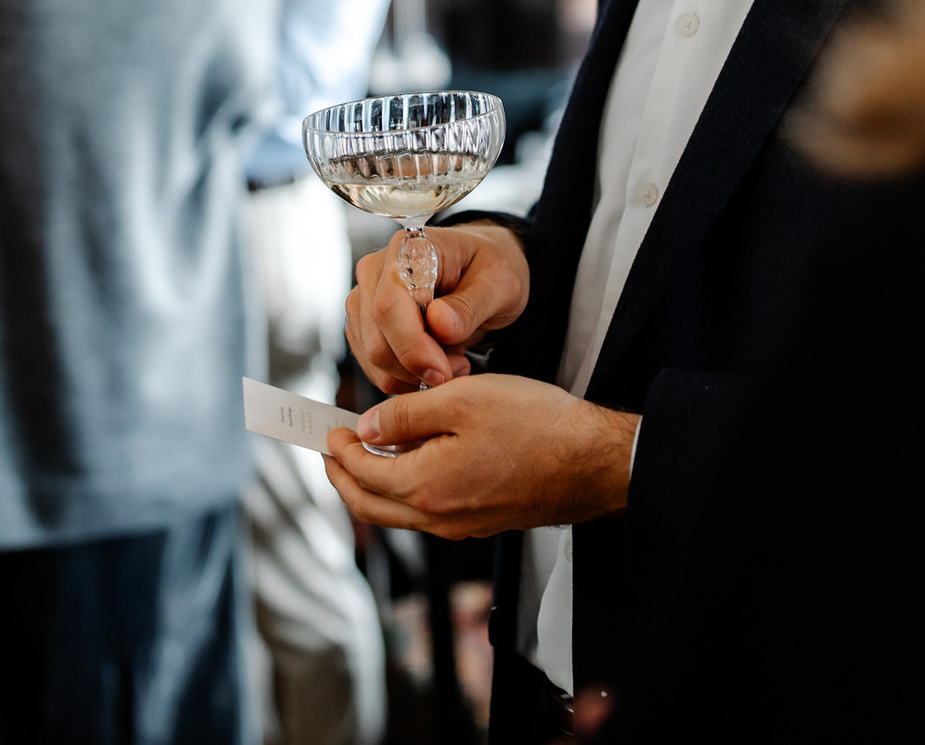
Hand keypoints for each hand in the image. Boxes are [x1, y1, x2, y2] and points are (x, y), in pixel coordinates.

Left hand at [320, 374, 637, 539]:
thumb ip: (405, 415)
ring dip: (372, 485)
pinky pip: (426, 513)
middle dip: (343, 477)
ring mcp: (461, 524)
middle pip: (371, 505)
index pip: (362, 473)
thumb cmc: (534, 424)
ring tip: (365, 453)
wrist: (593, 462)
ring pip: (398, 514)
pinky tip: (411, 461)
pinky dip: (404, 491)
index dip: (340, 449)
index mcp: (426, 487)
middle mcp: (438, 517)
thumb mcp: (461, 400)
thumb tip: (367, 426)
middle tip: (331, 450)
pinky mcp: (481, 520)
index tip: (331, 427)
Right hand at [346, 222, 528, 393]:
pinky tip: (436, 364)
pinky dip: (406, 378)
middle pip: (376, 339)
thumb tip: (438, 324)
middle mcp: (375, 271)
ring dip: (413, 376)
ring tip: (453, 363)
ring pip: (373, 358)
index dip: (412, 346)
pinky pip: (375, 367)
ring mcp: (365, 300)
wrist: (482, 274)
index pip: (389, 305)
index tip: (443, 372)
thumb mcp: (499, 283)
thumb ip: (470, 305)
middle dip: (417, 368)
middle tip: (459, 369)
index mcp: (407, 251)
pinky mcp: (366, 326)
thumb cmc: (489, 270)